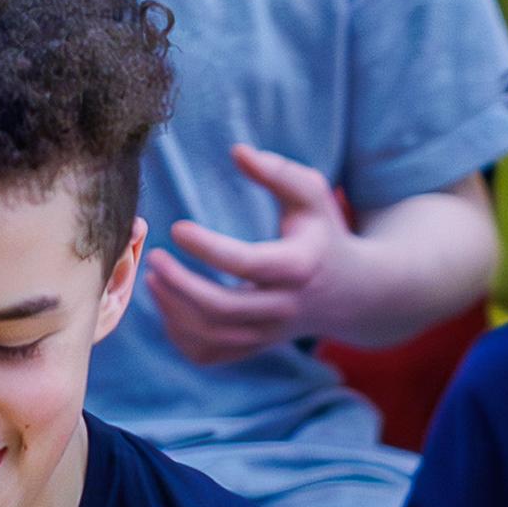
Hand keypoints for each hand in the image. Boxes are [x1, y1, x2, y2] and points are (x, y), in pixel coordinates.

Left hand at [148, 145, 364, 365]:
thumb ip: (278, 171)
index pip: (247, 264)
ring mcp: (268, 333)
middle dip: (180, 286)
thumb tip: (237, 151)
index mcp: (297, 267)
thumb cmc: (323, 233)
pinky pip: (210, 355)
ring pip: (212, 339)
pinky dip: (181, 337)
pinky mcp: (255, 347)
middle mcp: (282, 307)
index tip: (177, 227)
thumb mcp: (313, 194)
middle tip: (155, 258)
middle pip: (222, 311)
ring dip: (174, 312)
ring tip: (154, 278)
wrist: (353, 294)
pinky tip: (169, 306)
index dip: (207, 248)